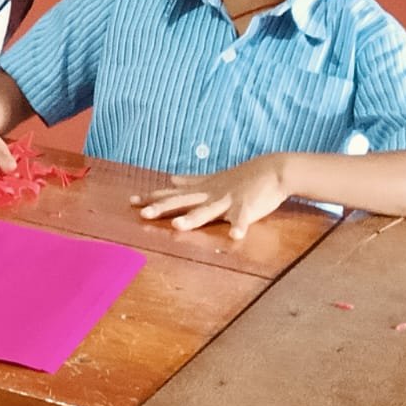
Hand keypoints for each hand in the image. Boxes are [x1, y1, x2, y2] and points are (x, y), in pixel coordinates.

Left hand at [130, 154, 288, 238]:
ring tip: (178, 226)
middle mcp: (210, 195)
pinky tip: (235, 236)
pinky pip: (243, 219)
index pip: (173, 194)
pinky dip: (240, 227)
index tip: (131, 200)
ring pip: (208, 211)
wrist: (274, 170)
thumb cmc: (244, 176)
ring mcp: (228, 201)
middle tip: (143, 214)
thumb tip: (171, 179)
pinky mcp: (248, 207)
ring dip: (193, 218)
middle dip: (162, 208)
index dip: (152, 197)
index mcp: (203, 190)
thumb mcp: (213, 178)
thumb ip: (192, 181)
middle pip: (183, 202)